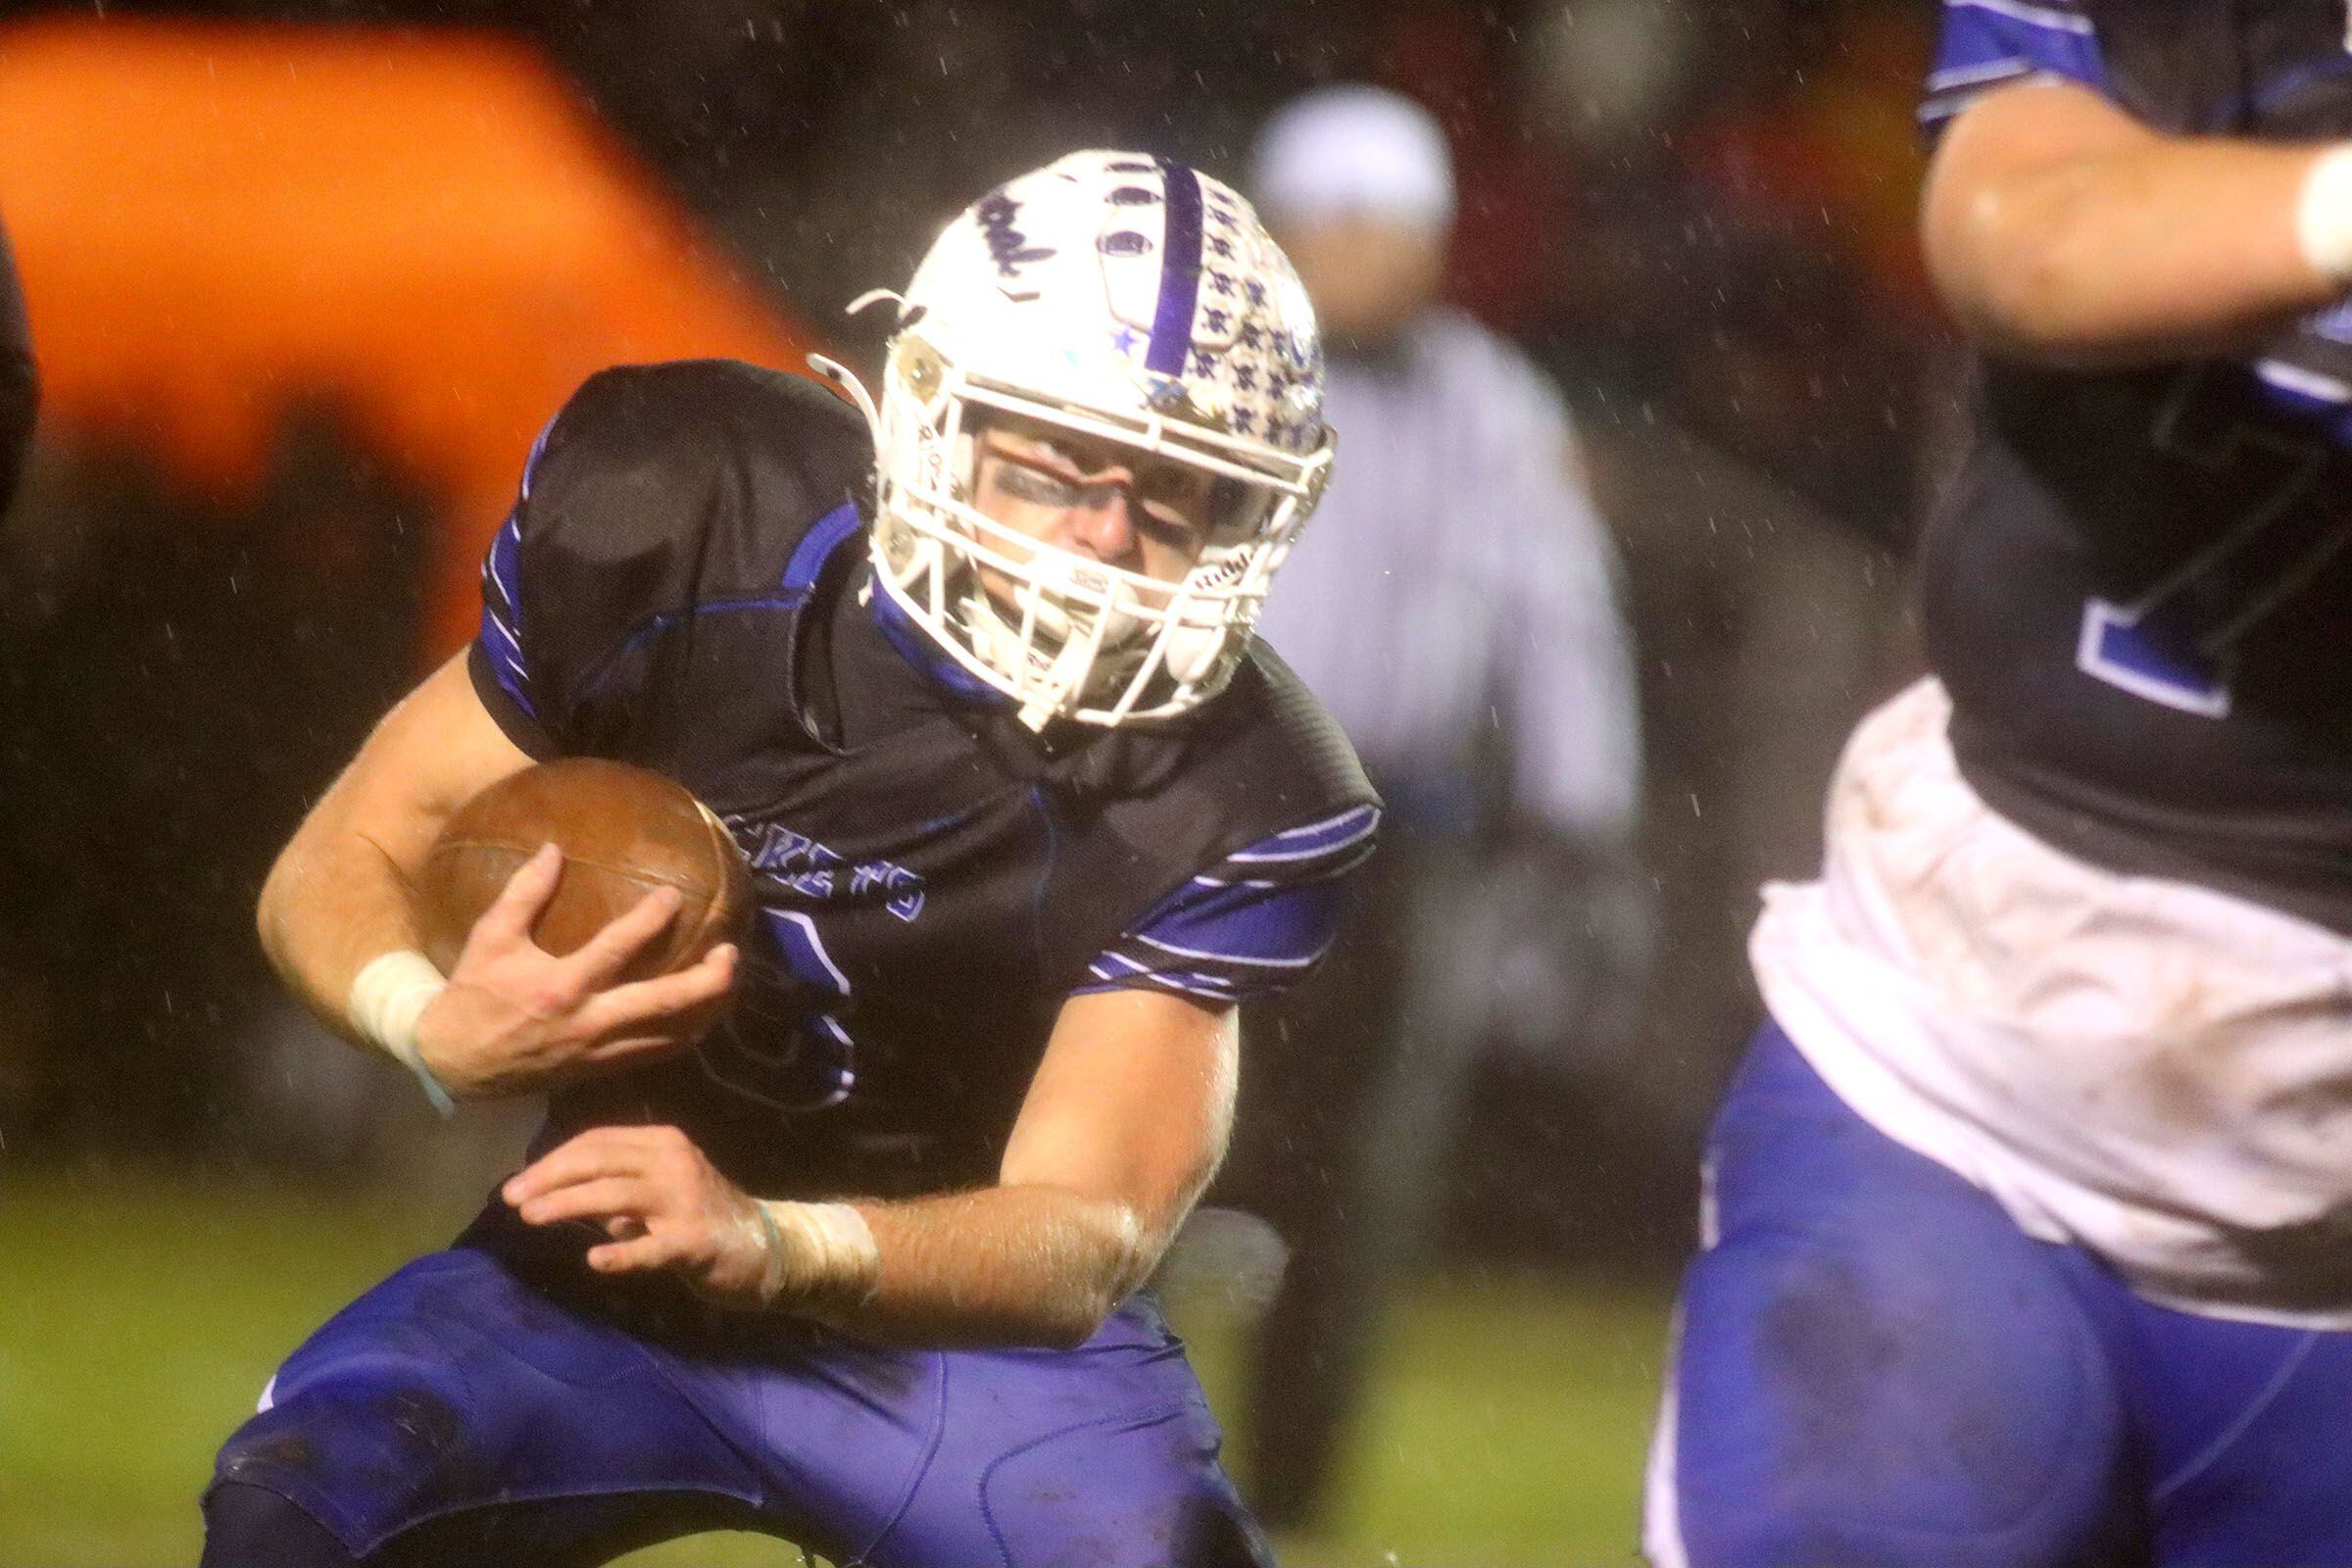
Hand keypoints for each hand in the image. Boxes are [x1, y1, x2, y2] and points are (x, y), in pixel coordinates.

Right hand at [414, 843, 736, 1098]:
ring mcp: (601, 1051)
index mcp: (563, 987)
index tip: (676, 895)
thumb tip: (553, 849)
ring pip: (672, 1037)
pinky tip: (703, 1015)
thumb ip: (524, 892)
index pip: (619, 948)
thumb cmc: (475, 994)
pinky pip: (657, 1054)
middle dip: (708, 981)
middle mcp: (590, 1022)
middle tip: (731, 952)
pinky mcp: (603, 1069)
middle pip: (666, 1004)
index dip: (652, 919)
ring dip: (708, 1011)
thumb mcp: (492, 938)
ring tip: (729, 981)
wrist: (456, 1063)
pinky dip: (686, 1035)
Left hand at [503, 1125, 777, 1307]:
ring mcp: (685, 1199)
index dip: (552, 1160)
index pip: (596, 1141)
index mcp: (662, 1142)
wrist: (762, 1247)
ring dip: (569, 1204)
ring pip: (617, 1194)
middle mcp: (673, 1161)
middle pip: (600, 1160)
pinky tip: (595, 1260)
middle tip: (510, 1197)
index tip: (517, 1183)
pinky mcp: (694, 1241)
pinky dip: (622, 1252)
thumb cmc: (697, 1217)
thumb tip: (552, 1192)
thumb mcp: (653, 1191)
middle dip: (550, 1177)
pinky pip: (652, 1247)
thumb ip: (611, 1189)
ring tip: (531, 1217)